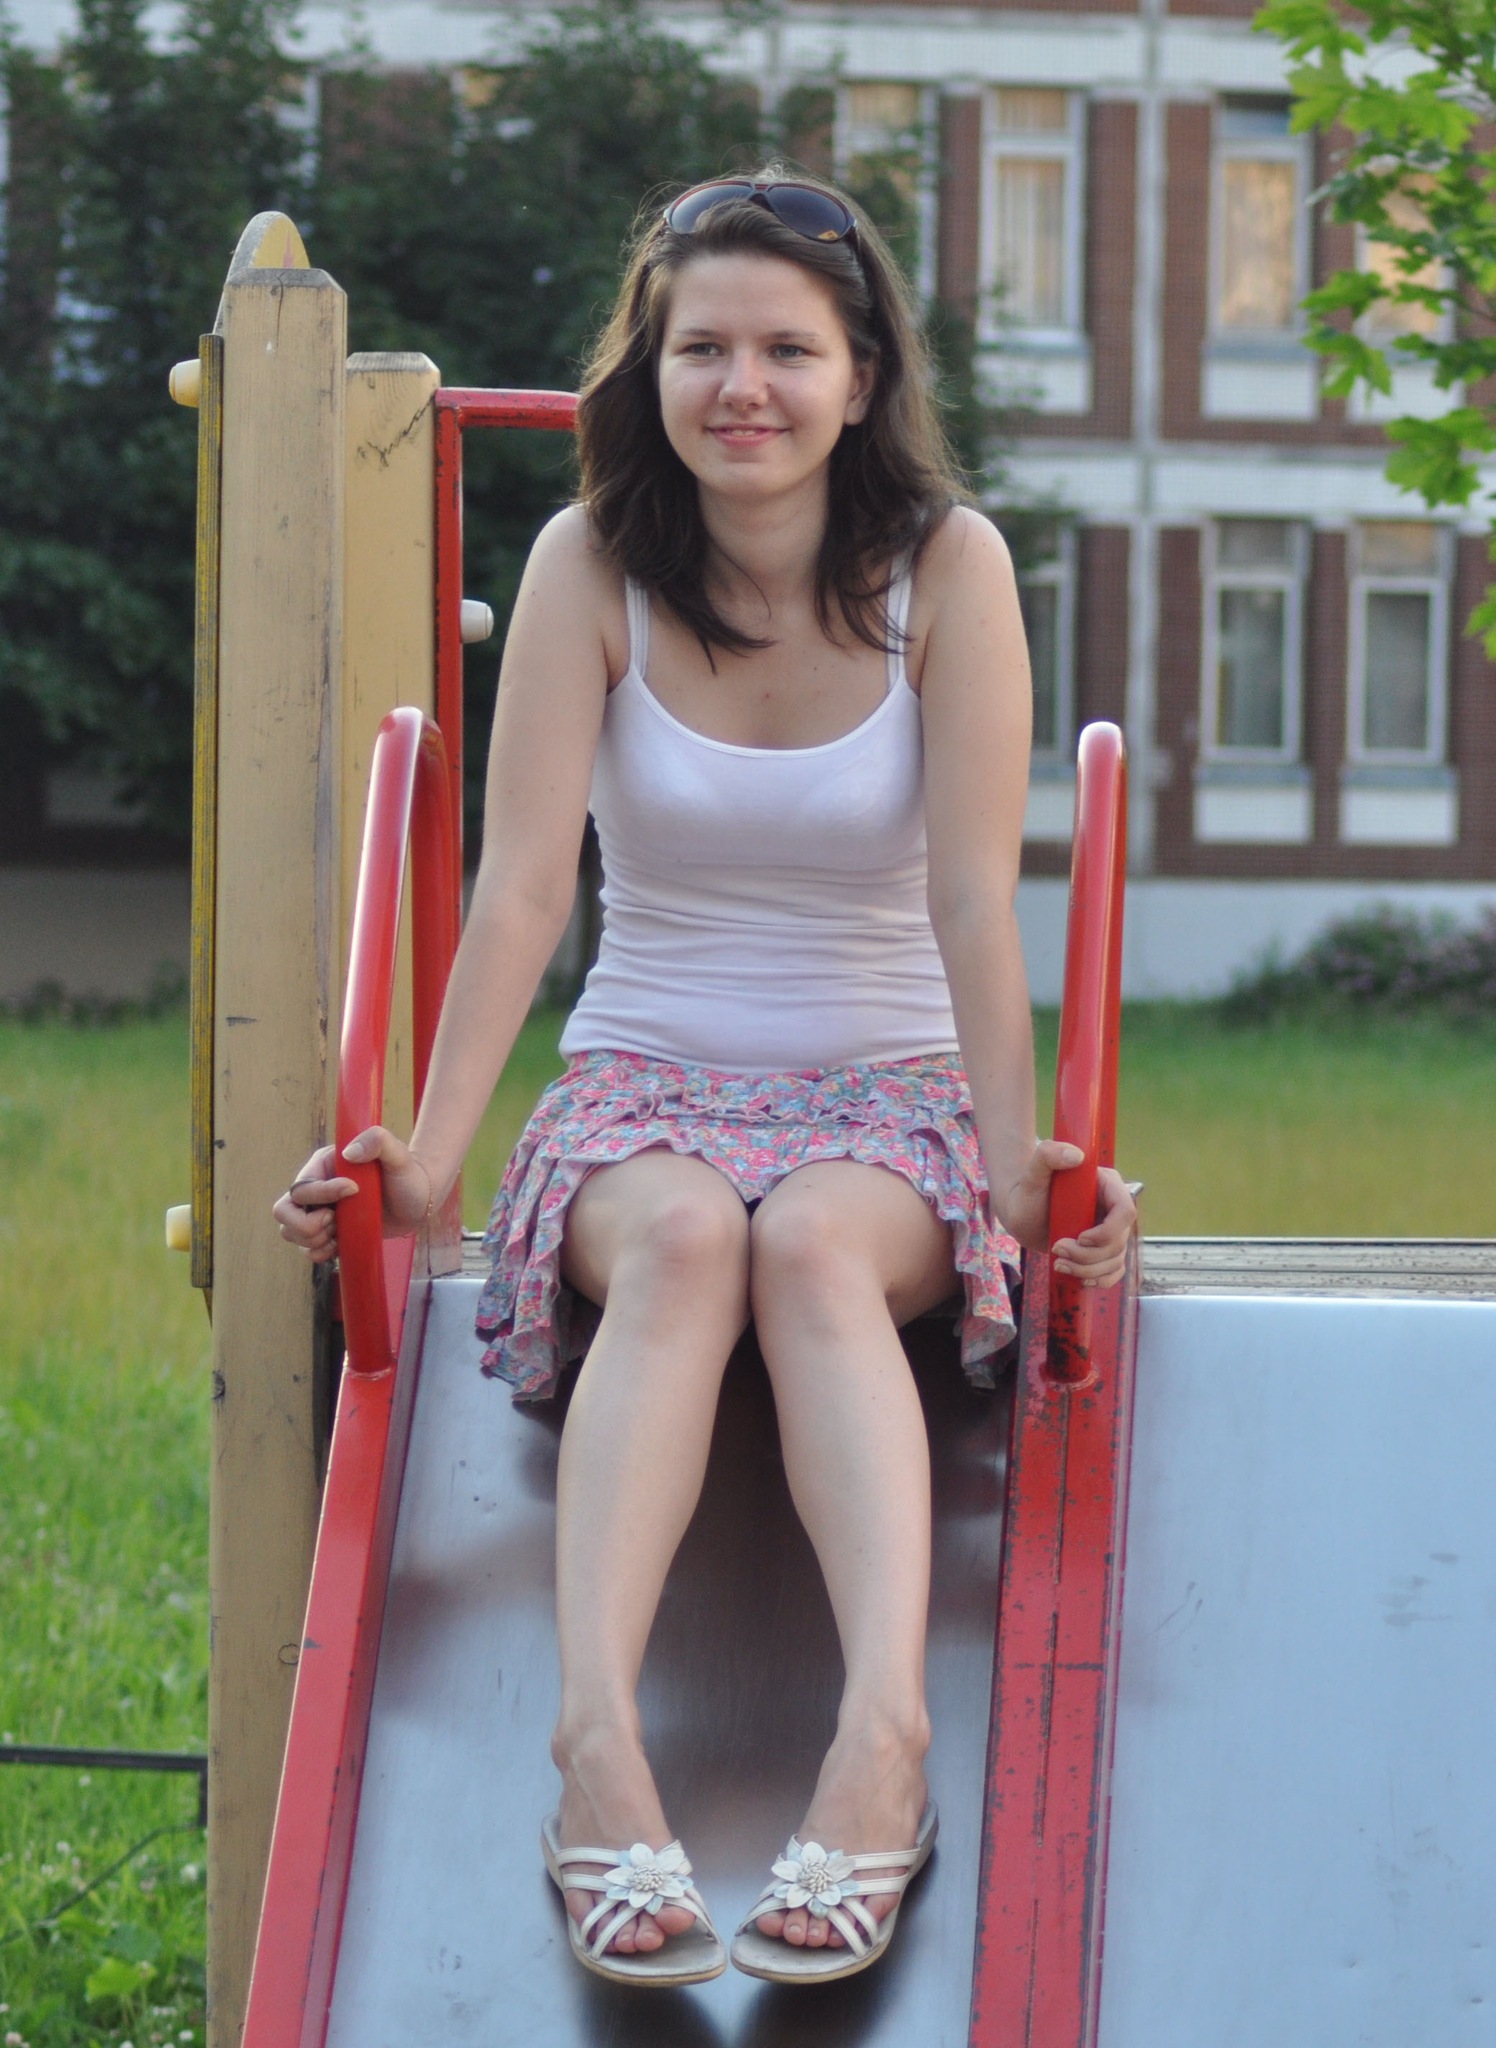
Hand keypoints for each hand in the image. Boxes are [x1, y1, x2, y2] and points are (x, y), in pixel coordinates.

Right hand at [271, 1127, 433, 1261]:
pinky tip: (339, 1244)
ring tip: (340, 1231)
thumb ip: (377, 1141)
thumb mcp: (397, 1154)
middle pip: (283, 1212)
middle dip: (306, 1224)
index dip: (324, 1194)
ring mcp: (319, 1212)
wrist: (419, 1200)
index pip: (302, 1186)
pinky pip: (307, 1249)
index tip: (355, 1190)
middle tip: (335, 1221)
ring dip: (313, 1240)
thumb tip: (349, 1154)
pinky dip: (319, 1252)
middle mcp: (315, 1189)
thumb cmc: (407, 1173)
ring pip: (290, 1232)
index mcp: (322, 1166)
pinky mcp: (329, 1233)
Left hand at [997, 1143, 1136, 1288]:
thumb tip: (1075, 1156)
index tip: (1080, 1238)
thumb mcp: (1033, 1172)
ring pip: (1115, 1260)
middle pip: (1119, 1242)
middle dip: (1089, 1255)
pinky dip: (1098, 1279)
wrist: (1021, 1210)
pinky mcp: (1102, 1249)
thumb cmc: (1026, 1188)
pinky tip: (1077, 1277)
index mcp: (1106, 1184)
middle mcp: (1113, 1208)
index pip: (1125, 1211)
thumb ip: (1048, 1154)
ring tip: (1058, 1264)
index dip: (1107, 1231)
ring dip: (1087, 1270)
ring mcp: (1110, 1230)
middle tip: (1057, 1250)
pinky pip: (1114, 1270)